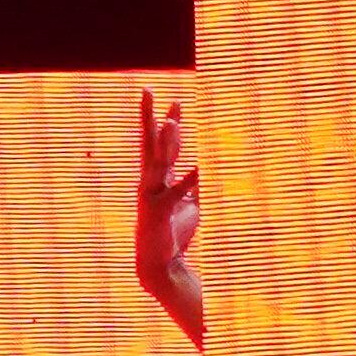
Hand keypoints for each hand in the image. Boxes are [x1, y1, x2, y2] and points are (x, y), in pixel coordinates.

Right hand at [135, 90, 205, 345]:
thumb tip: (208, 168)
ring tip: (172, 120)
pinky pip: (177, 192)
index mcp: (156, 179)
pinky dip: (189, 181)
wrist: (159, 266)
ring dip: (166, 141)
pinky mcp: (157, 211)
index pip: (162, 144)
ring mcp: (150, 196)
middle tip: (147, 90)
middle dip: (148, 117)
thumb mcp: (192, 205)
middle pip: (148, 143)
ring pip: (157, 161)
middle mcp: (148, 183)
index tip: (176, 100)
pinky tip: (202, 168)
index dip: (170, 122)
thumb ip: (197, 185)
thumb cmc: (174, 235)